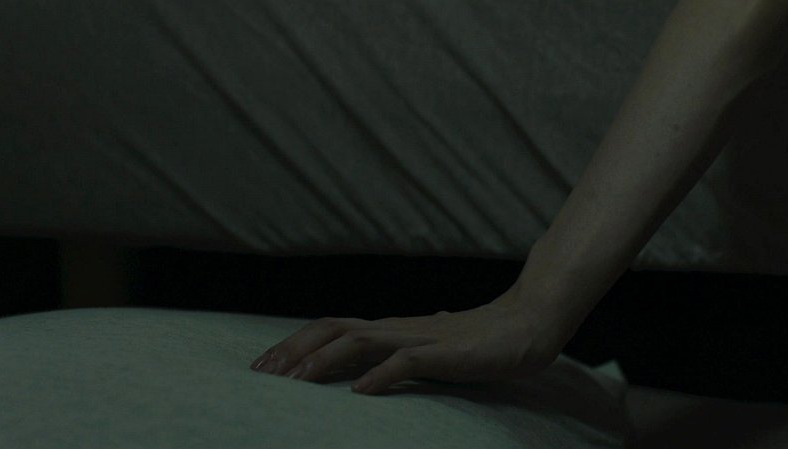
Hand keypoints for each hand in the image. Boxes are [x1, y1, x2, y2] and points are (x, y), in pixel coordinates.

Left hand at [249, 285, 565, 394]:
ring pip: (357, 342)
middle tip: (260, 376)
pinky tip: (360, 395)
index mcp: (389, 330)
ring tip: (294, 385)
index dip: (295, 346)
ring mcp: (418, 338)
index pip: (330, 330)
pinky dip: (379, 376)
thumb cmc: (482, 338)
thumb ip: (407, 352)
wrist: (527, 324)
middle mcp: (395, 329)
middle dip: (292, 351)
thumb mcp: (433, 348)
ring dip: (322, 362)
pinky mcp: (444, 352)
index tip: (265, 369)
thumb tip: (390, 360)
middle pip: (331, 330)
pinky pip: (404, 363)